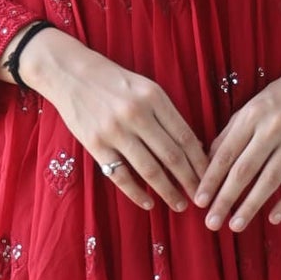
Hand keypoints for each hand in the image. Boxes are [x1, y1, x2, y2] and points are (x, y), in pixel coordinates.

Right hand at [16, 27, 207, 211]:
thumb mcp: (146, 88)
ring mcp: (114, 131)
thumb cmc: (114, 82)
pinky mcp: (95, 144)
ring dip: (168, 191)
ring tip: (180, 204)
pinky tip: (148, 203)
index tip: (210, 177)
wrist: (70, 74)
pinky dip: (136, 192)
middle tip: (201, 198)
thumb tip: (193, 147)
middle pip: (171, 156)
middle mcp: (136, 114)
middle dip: (190, 181)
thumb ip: (167, 115)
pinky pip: (120, 175)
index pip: (185, 136)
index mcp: (154, 98)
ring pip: (149, 169)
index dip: (201, 161)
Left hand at [193, 43, 280, 232]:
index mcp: (251, 118)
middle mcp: (272, 129)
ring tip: (236, 226)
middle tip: (211, 223)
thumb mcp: (248, 111)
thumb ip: (227, 136)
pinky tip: (272, 218)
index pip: (225, 154)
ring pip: (270, 179)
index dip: (211, 179)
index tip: (199, 202)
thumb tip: (204, 164)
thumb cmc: (275, 100)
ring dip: (251, 205)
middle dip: (226, 199)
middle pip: (245, 170)